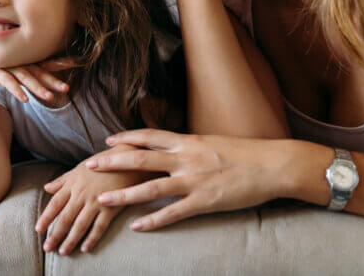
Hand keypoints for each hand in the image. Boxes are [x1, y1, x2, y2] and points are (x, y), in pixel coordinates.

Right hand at [0, 49, 71, 106]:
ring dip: (37, 87)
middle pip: (38, 72)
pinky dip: (16, 90)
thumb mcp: (16, 67)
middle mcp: (18, 62)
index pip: (45, 63)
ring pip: (25, 77)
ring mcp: (7, 66)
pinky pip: (8, 82)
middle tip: (66, 89)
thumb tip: (51, 76)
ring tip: (49, 97)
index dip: (58, 64)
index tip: (74, 64)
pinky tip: (25, 99)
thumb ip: (32, 71)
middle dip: (52, 80)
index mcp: (25, 61)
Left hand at [35, 145, 154, 254]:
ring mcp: (96, 202)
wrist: (129, 159)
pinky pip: (99, 227)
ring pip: (80, 225)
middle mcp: (82, 194)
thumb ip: (62, 180)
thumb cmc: (103, 163)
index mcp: (72, 185)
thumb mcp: (79, 168)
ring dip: (70, 240)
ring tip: (63, 252)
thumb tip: (46, 188)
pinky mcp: (111, 208)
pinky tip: (85, 248)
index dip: (45, 218)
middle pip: (65, 218)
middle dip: (54, 235)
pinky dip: (92, 238)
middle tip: (47, 248)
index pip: (54, 204)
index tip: (38, 230)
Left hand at [86, 129, 288, 231]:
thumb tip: (172, 146)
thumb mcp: (212, 142)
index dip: (126, 138)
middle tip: (88, 166)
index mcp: (188, 141)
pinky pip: (173, 213)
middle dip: (112, 162)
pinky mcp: (205, 201)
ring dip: (124, 194)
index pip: (149, 136)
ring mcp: (194, 180)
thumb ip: (190, 146)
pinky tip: (136, 226)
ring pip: (150, 187)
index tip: (107, 141)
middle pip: (141, 158)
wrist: (274, 165)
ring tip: (102, 200)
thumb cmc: (246, 154)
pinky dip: (153, 220)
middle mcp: (186, 158)